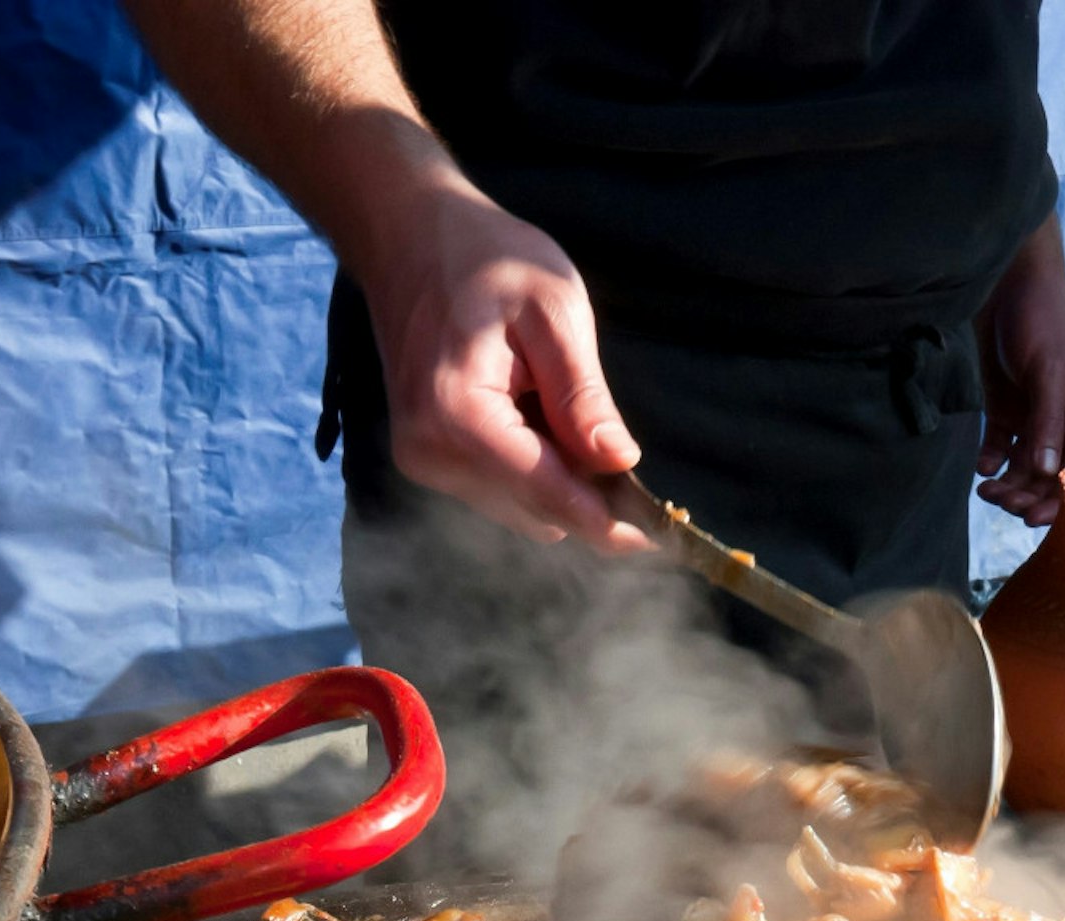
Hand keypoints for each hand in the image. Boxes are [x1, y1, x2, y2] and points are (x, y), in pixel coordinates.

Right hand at [354, 172, 652, 553]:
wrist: (407, 237)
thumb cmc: (484, 257)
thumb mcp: (553, 310)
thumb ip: (583, 395)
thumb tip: (620, 463)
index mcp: (457, 415)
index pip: (546, 491)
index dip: (606, 520)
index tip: (656, 538)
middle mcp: (430, 454)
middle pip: (535, 510)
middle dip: (586, 495)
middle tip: (623, 452)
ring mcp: (423, 463)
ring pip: (519, 509)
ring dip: (559, 481)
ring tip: (568, 413)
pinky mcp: (425, 461)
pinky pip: (499, 491)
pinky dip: (533, 471)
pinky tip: (537, 418)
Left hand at [975, 216, 1064, 526]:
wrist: (1009, 286)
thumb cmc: (1041, 322)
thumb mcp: (1048, 372)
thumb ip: (1047, 422)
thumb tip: (1048, 473)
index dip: (1060, 498)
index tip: (1034, 516)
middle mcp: (1062, 425)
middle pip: (1048, 478)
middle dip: (1027, 496)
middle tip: (1000, 501)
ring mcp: (1033, 421)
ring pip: (1023, 470)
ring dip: (1007, 486)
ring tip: (984, 491)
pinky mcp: (1006, 413)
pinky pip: (1000, 451)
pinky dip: (991, 464)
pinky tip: (982, 469)